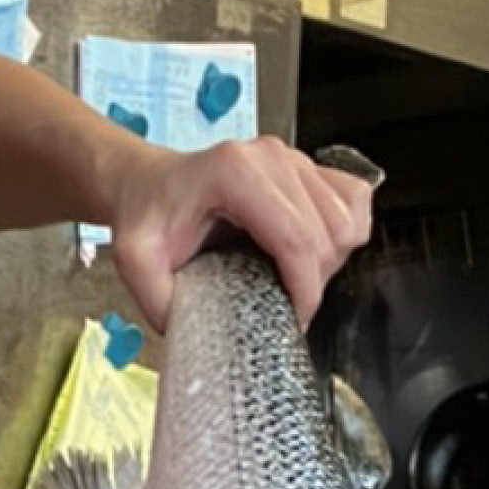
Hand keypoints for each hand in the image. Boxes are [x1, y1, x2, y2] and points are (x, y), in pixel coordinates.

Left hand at [100, 135, 374, 333]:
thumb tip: (197, 331)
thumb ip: (158, 298)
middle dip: (312, 283)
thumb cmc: (148, 214)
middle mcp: (272, 157)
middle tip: (278, 302)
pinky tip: (308, 251)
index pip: (297, 239)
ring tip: (287, 276)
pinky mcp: (309, 166)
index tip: (291, 321)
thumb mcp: (134, 259)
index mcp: (234, 172)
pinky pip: (354, 202)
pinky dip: (342, 235)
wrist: (149, 184)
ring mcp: (294, 158)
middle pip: (328, 236)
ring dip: (327, 262)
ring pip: (347, 223)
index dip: (303, 291)